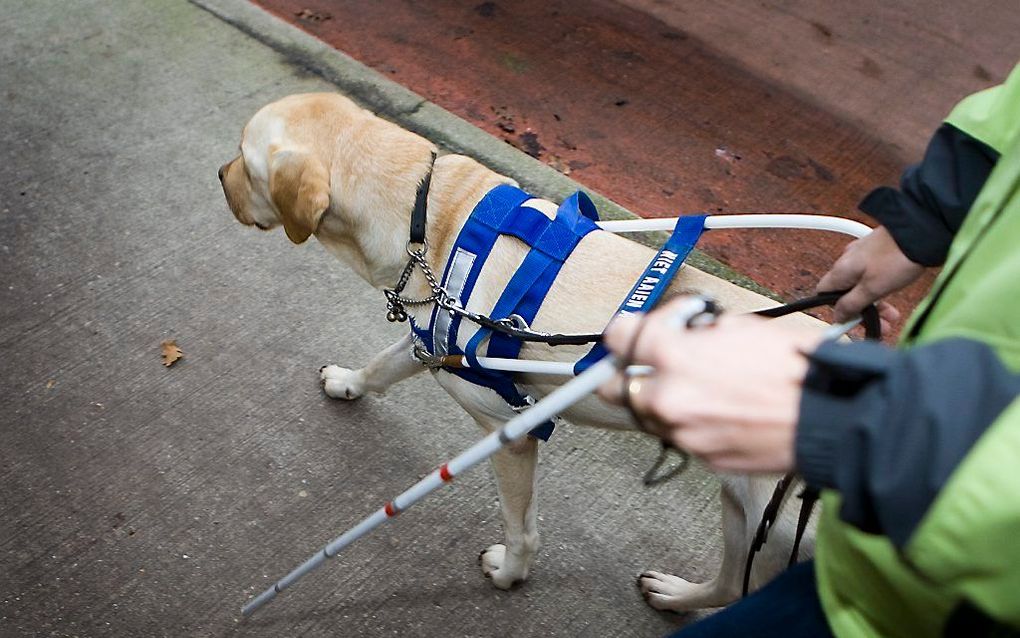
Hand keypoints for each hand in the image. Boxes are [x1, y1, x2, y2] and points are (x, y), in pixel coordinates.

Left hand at [597, 299, 825, 472]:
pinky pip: (683, 437)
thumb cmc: (795, 368)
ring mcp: (683, 433)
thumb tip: (685, 332)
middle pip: (615, 388)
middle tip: (648, 368)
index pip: (617, 338)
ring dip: (665, 402)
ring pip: (651, 416)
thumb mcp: (742, 327)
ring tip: (703, 390)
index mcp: (673, 356)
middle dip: (628, 375)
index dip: (627, 332)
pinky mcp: (702, 459)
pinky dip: (695, 424)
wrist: (830, 418)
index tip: (635, 333)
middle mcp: (668, 398)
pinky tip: (724, 412)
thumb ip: (698, 332)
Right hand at [816, 226, 925, 325]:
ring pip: (861, 285)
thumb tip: (837, 316)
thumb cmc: (897, 257)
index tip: (852, 322)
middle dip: (863, 310)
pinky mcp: (878, 250)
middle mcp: (848, 260)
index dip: (836, 310)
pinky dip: (882, 287)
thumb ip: (852, 304)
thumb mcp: (873, 289)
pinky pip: (873, 275)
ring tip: (893, 313)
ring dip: (876, 302)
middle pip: (846, 292)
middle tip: (883, 322)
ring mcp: (863, 254)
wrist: (922, 230)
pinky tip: (894, 291)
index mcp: (840, 270)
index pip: (823, 294)